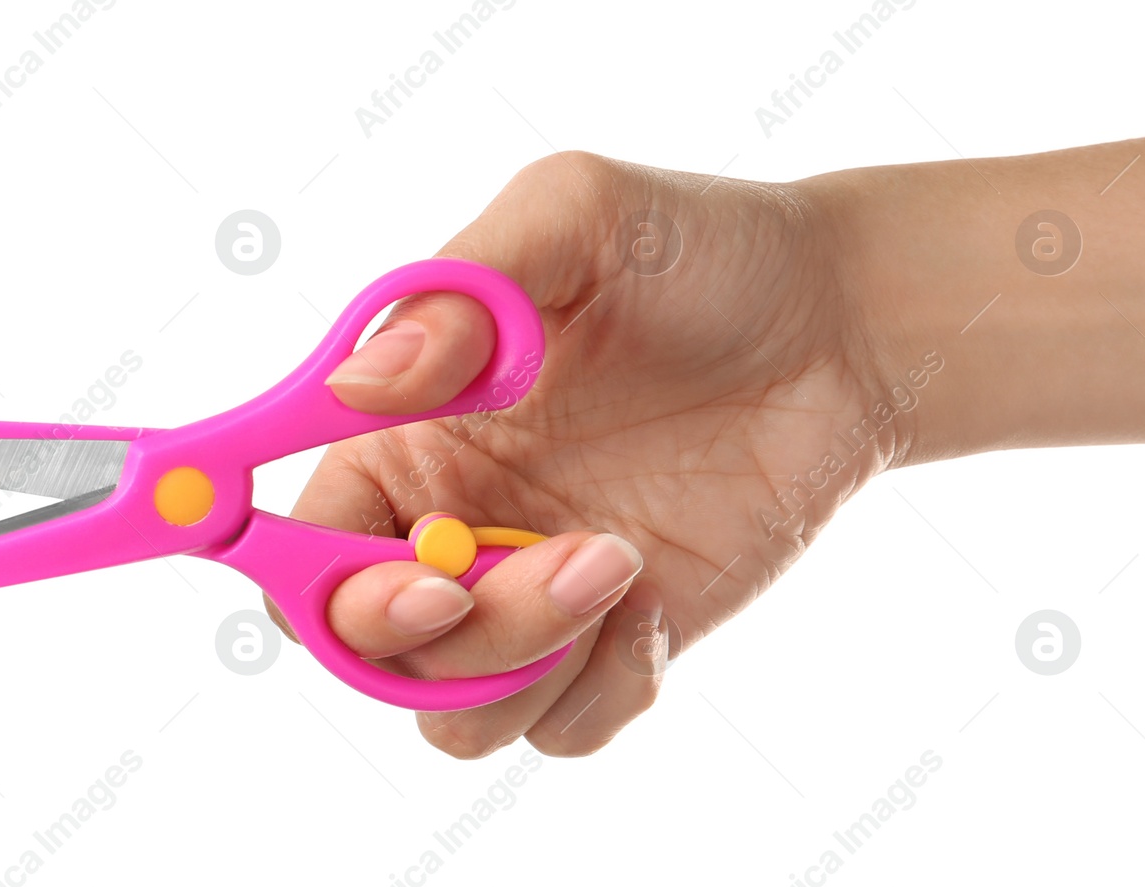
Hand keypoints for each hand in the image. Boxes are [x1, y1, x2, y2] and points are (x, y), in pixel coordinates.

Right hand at [269, 151, 896, 756]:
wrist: (841, 326)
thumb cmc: (698, 249)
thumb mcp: (573, 219)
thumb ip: (455, 293)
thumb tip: (358, 385)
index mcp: (407, 436)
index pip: (304, 542)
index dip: (313, 577)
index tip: (412, 566)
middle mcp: (450, 523)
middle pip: (368, 649)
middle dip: (437, 633)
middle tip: (545, 556)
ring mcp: (531, 591)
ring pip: (456, 712)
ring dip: (522, 661)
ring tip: (618, 561)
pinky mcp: (615, 640)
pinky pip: (564, 730)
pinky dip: (601, 691)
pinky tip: (654, 602)